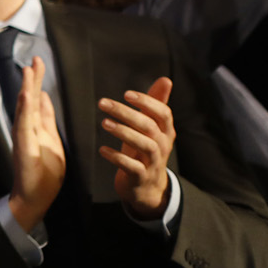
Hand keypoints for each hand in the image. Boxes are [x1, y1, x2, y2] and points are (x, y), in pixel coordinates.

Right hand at [8, 58, 64, 232]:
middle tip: (35, 59)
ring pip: (25, 108)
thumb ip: (47, 121)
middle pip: (30, 100)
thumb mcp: (52, 142)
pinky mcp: (23, 146)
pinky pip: (24, 124)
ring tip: (28, 70)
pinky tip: (26, 94)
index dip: (38, 83)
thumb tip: (44, 99)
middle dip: (33, 79)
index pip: (38, 101)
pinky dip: (25, 108)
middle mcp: (28, 130)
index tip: (38, 64)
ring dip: (26, 88)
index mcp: (37, 129)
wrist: (34, 197)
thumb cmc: (44, 174)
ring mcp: (24, 137)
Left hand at [99, 78, 173, 218]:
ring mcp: (153, 163)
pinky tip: (102, 149)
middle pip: (149, 126)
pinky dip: (117, 157)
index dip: (148, 102)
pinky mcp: (141, 177)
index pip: (163, 113)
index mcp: (165, 131)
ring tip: (104, 123)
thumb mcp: (151, 128)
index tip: (127, 94)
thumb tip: (165, 79)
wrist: (148, 188)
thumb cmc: (146, 151)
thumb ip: (155, 104)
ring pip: (144, 145)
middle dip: (126, 113)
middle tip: (103, 103)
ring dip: (124, 132)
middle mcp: (162, 146)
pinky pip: (132, 167)